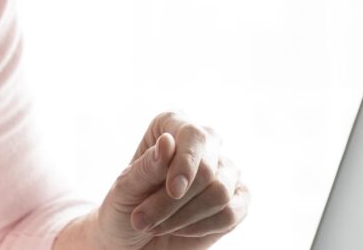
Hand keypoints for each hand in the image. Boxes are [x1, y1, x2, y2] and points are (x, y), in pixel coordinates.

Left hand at [91, 112, 249, 248]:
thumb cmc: (125, 207)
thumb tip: (168, 143)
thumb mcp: (125, 188)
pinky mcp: (237, 198)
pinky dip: (203, 227)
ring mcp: (224, 169)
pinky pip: (232, 212)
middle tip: (143, 221)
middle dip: (174, 202)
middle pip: (207, 169)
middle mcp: (204, 142)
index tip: (173, 191)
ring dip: (185, 217)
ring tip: (154, 227)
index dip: (186, 163)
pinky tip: (181, 230)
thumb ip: (147, 167)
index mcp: (173, 125)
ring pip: (220, 192)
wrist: (133, 241)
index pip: (193, 135)